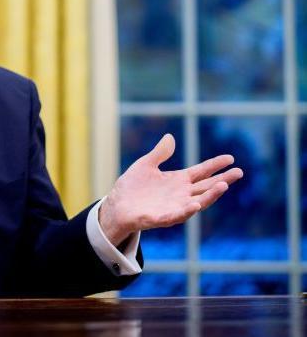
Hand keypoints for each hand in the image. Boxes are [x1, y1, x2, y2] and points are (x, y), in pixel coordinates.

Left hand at [99, 134, 243, 245]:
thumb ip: (159, 154)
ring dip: (210, 195)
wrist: (116, 205)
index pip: (201, 171)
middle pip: (206, 187)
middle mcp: (180, 194)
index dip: (215, 165)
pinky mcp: (161, 218)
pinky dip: (186, 211)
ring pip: (197, 202)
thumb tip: (170, 137)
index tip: (230, 158)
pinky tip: (195, 205)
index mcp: (178, 181)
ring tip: (223, 185)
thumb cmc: (132, 187)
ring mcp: (173, 207)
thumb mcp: (145, 165)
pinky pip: (177, 216)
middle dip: (222, 180)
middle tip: (238, 172)